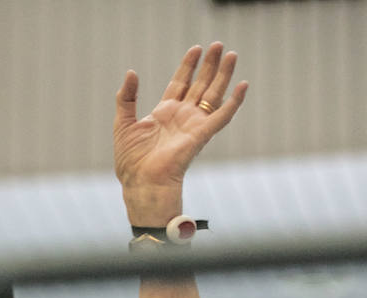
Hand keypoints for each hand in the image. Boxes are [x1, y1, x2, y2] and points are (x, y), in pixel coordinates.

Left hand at [114, 42, 246, 225]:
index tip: (196, 49)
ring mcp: (193, 125)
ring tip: (231, 55)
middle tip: (218, 45)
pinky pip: (222, 116)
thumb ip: (127, 98)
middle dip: (209, 65)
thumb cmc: (131, 161)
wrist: (141, 183)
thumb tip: (132, 72)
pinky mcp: (201, 135)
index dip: (188, 66)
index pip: (180, 83)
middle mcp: (182, 116)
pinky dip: (234, 102)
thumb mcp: (123, 123)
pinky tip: (242, 85)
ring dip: (223, 75)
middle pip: (200, 84)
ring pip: (213, 94)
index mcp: (164, 113)